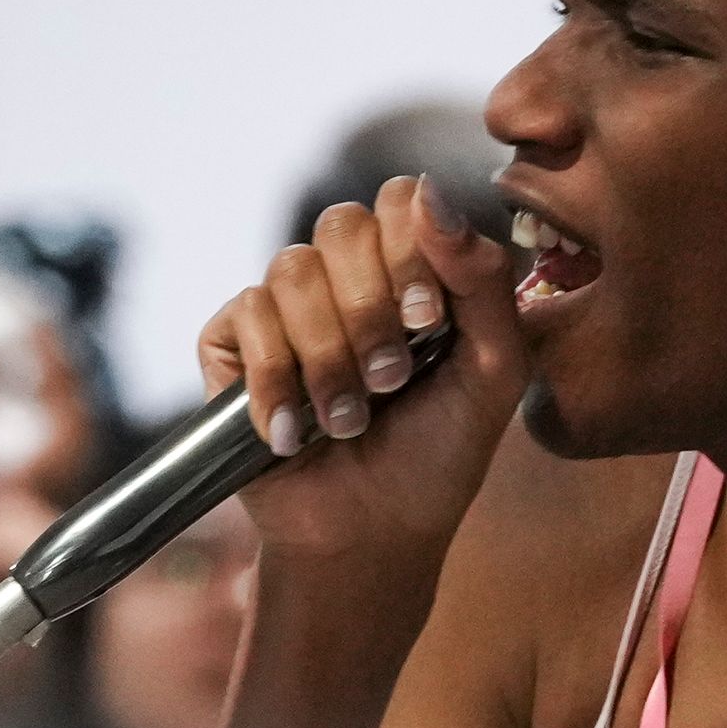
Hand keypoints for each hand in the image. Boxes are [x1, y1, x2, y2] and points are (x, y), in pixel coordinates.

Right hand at [196, 175, 525, 567]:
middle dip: (370, 311)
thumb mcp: (494, 371)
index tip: (427, 324)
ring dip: (329, 359)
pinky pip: (245, 316)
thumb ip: (484, 278)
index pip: (401, 197)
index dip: (410, 250)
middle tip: (391, 381)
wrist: (372, 533)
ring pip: (292, 271)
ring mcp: (286, 306)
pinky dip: (275, 382)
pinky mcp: (232, 343)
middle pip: (341, 223)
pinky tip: (292, 434)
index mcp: (411, 267)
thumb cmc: (439, 454)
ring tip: (347, 422)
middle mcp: (346, 275)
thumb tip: (428, 193)